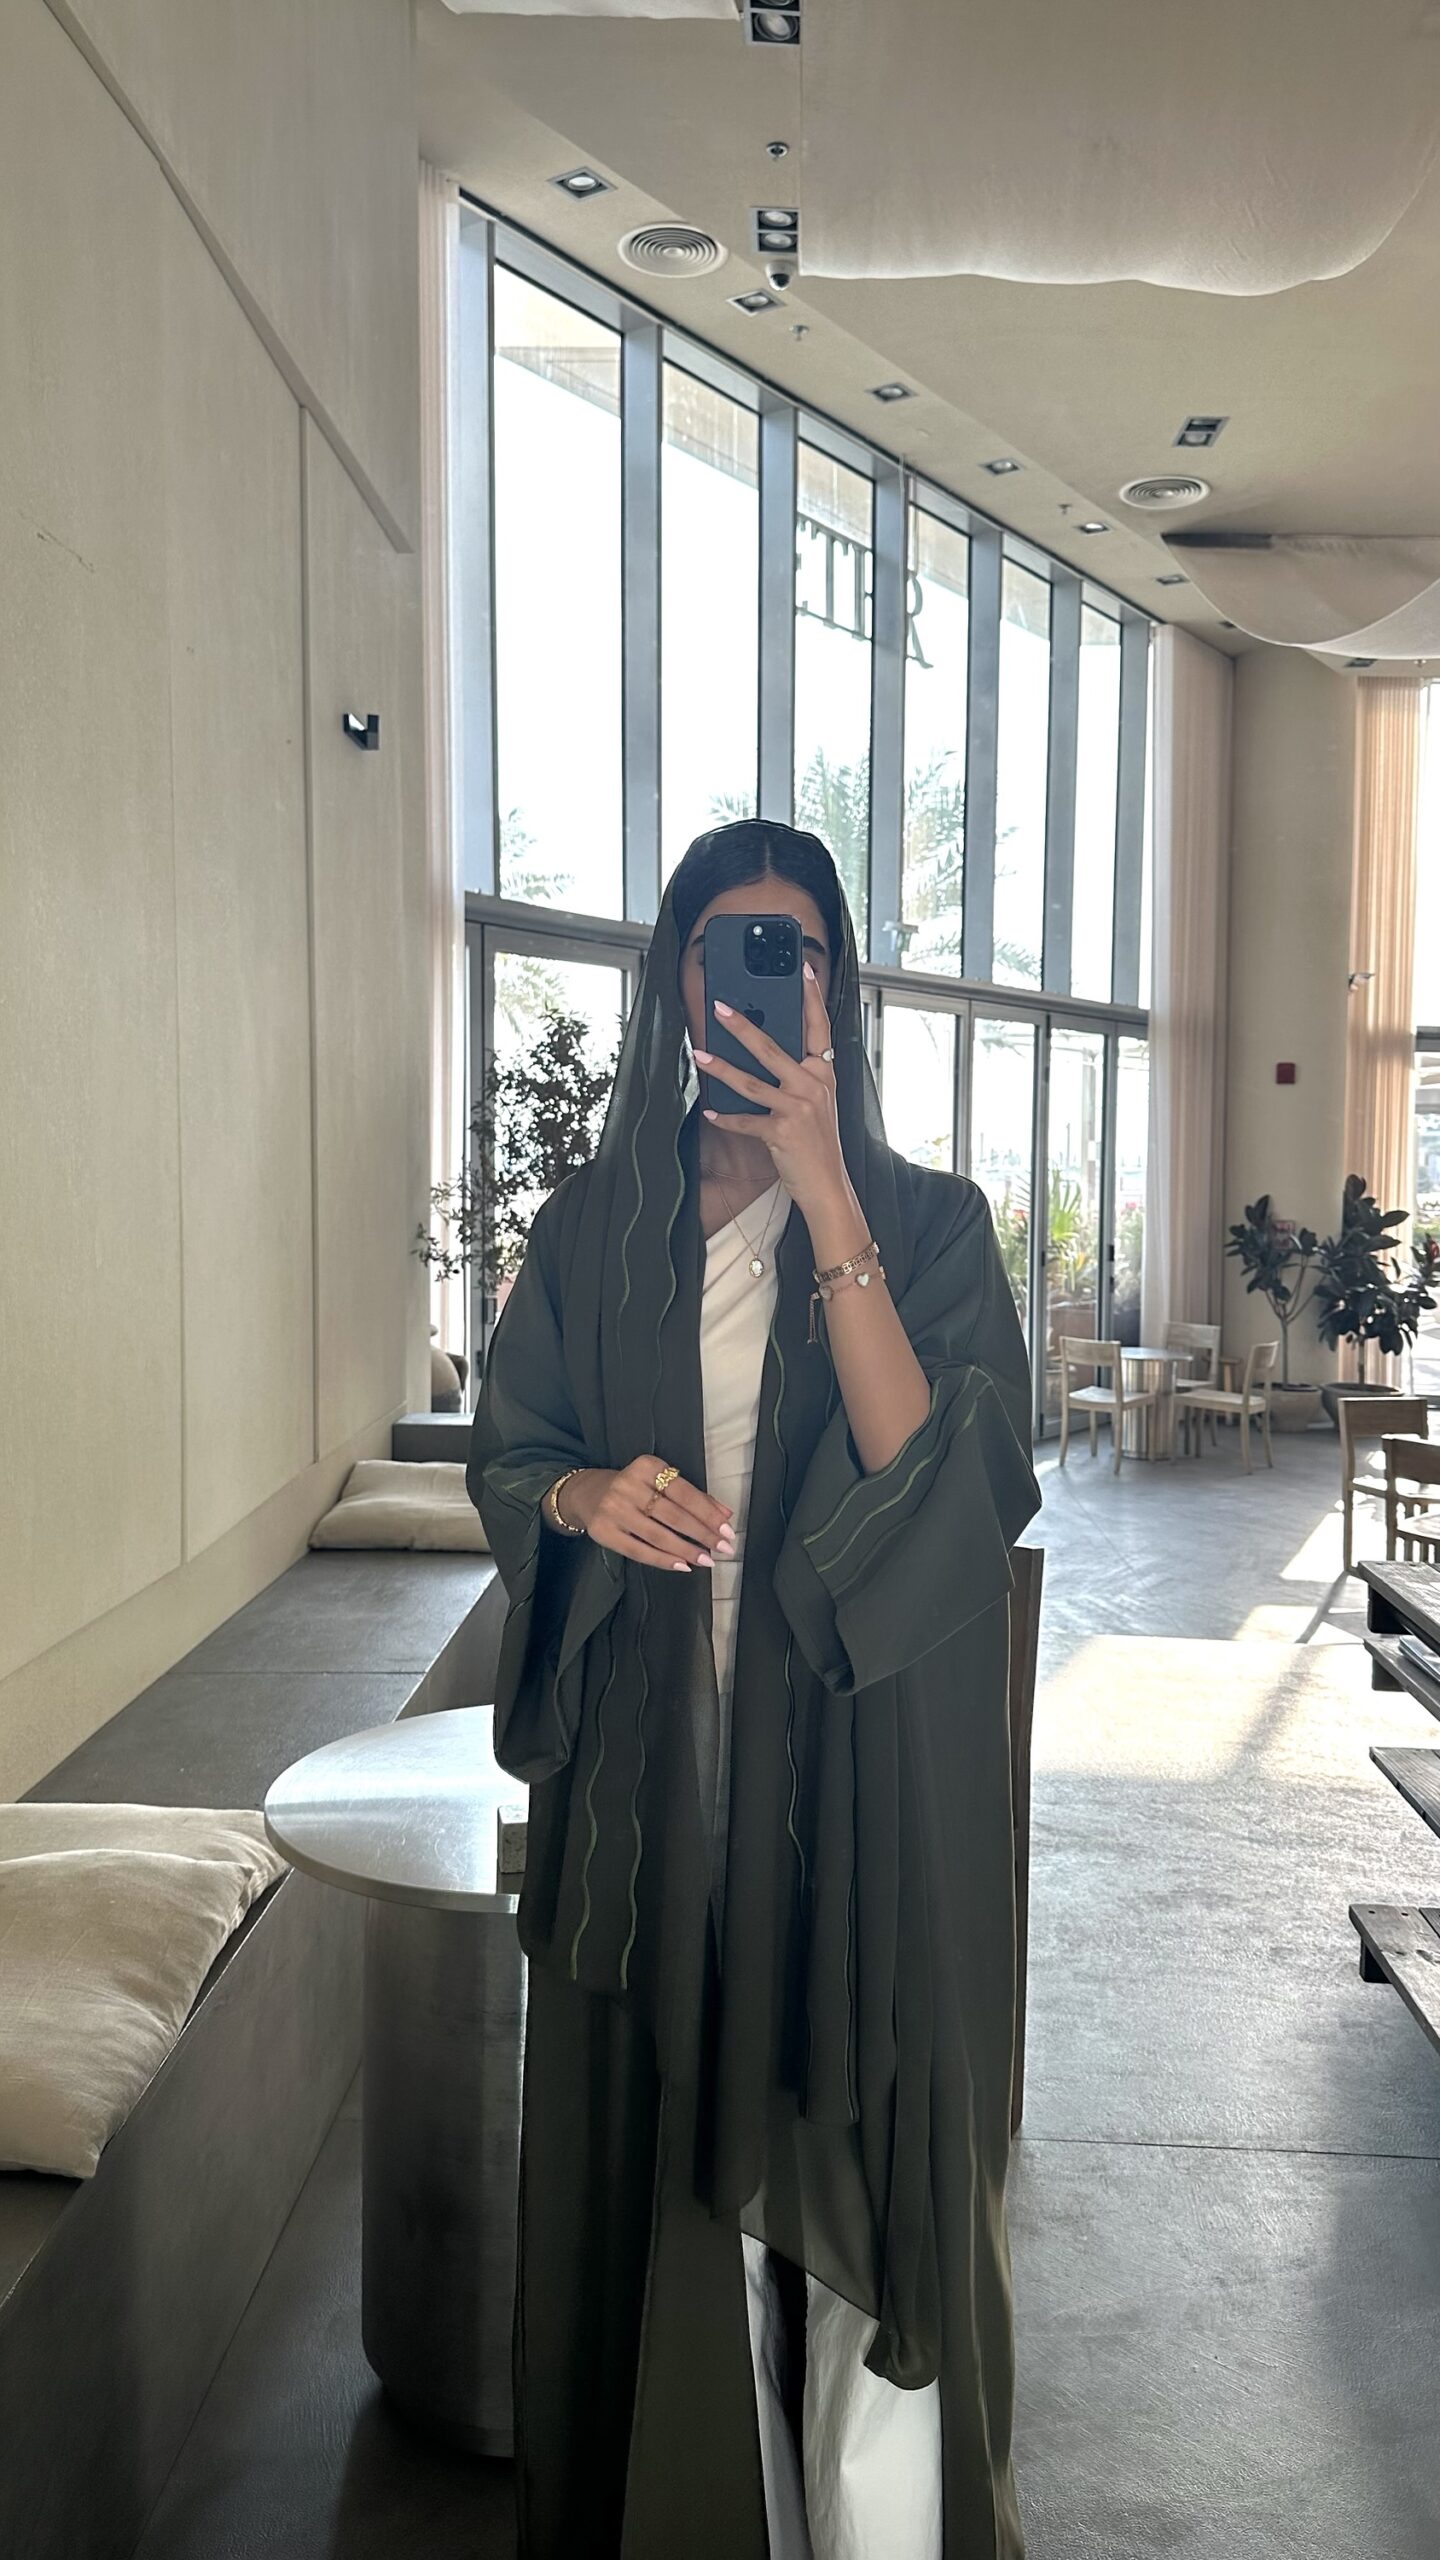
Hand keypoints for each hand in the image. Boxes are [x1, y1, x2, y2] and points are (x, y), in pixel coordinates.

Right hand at [560, 1459, 736, 1573]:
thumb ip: (692, 1496)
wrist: (588, 1493)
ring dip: (687, 1550)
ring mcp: (614, 1509)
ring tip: (707, 1559)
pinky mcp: (604, 1531)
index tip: (727, 1529)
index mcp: (646, 1466)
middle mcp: (628, 1485)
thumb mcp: (660, 1481)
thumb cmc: (634, 1488)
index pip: (685, 1493)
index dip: (708, 1513)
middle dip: (703, 1534)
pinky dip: (664, 1560)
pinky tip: (683, 1565)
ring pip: (658, 1536)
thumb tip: (725, 1515)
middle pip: (673, 1515)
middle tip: (723, 1548)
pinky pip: (639, 1551)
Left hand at [696, 965, 852, 1218]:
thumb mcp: (816, 1101)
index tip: (803, 969)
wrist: (827, 1183)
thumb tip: (765, 1048)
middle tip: (719, 1007)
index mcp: (824, 1072)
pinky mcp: (781, 1131)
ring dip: (721, 1068)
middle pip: (772, 1048)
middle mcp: (813, 1085)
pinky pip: (746, 1120)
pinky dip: (726, 1117)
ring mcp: (798, 1108)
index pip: (819, 1026)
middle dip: (742, 1025)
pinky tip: (710, 1110)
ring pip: (751, 1082)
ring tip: (699, 1055)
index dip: (811, 996)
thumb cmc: (817, 1141)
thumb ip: (799, 1074)